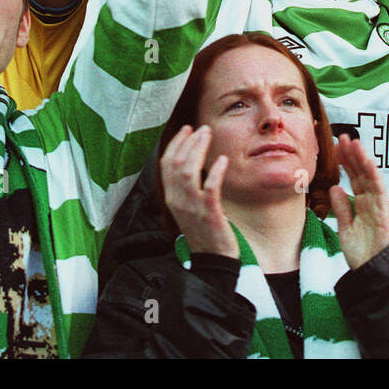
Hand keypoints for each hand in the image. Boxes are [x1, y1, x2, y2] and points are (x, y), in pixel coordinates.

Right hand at [161, 125, 239, 258]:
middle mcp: (177, 200)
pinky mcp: (209, 214)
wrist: (212, 259)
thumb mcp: (188, 206)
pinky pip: (210, 188)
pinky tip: (222, 160)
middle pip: (175, 164)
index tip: (187, 129)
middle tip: (202, 128)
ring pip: (188, 172)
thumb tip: (191, 160)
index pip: (166, 164)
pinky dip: (215, 171)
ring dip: (198, 150)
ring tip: (208, 135)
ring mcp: (192, 207)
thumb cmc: (203, 230)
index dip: (175, 143)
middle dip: (188, 141)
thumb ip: (186, 186)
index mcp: (170, 197)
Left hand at [329, 135, 388, 269]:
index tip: (337, 147)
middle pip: (361, 174)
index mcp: (362, 204)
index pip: (354, 178)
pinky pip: (379, 190)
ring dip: (363, 159)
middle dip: (353, 155)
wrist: (370, 272)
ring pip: (371, 177)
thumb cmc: (361, 252)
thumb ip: (341, 208)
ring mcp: (378, 206)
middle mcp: (371, 202)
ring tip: (354, 142)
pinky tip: (367, 161)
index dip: (346, 162)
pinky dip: (374, 175)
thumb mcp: (345, 228)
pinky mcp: (384, 213)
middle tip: (343, 137)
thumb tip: (335, 187)